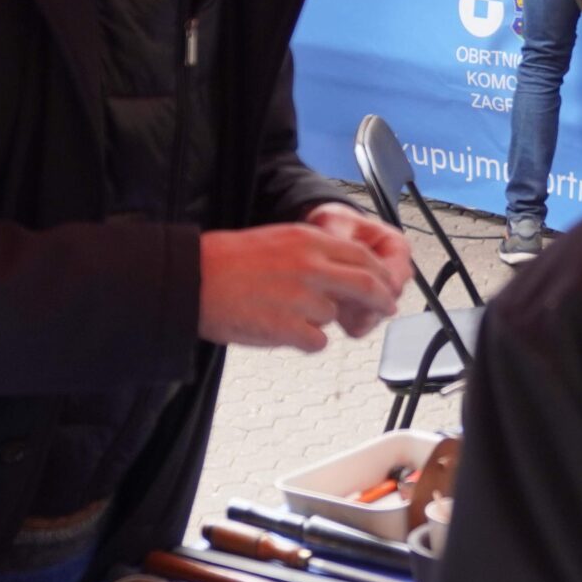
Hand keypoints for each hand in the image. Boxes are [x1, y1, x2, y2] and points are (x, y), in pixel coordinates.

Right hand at [198, 220, 406, 351]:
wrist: (193, 279)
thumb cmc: (228, 261)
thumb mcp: (280, 240)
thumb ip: (315, 254)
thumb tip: (344, 273)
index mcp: (309, 240)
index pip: (363, 257)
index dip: (380, 276)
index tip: (386, 287)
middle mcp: (311, 265)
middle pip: (366, 284)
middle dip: (382, 300)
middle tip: (387, 309)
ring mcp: (301, 297)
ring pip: (335, 315)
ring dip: (321, 320)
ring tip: (287, 313)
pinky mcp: (288, 327)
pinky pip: (316, 341)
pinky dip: (304, 341)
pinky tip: (280, 329)